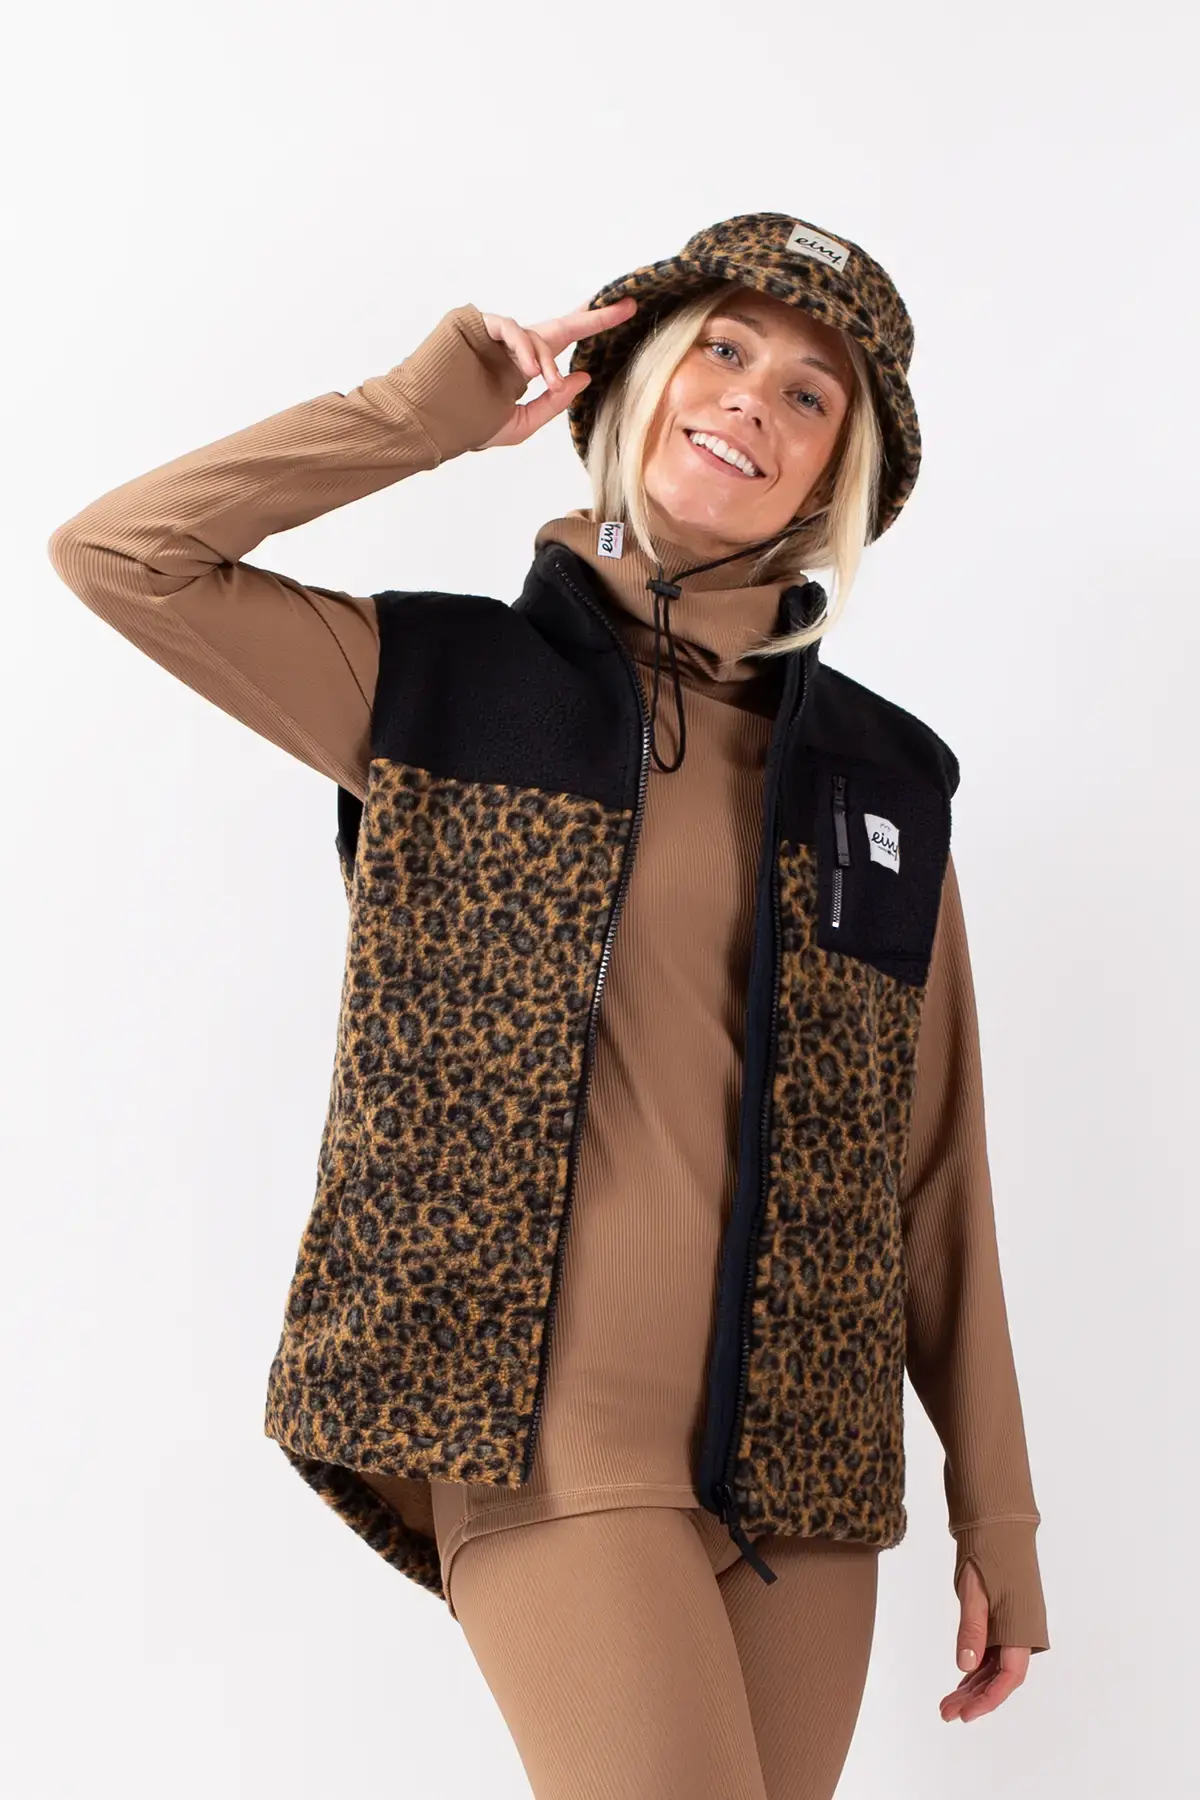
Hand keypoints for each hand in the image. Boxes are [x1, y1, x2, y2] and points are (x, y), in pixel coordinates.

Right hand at [475, 296, 637, 450]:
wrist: (429, 424)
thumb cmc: (468, 426)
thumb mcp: (521, 423)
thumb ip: (553, 402)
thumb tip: (583, 376)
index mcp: (523, 367)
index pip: (563, 344)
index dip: (593, 327)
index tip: (628, 313)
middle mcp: (513, 347)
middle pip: (560, 326)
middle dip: (594, 317)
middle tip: (625, 309)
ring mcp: (494, 333)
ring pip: (535, 335)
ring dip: (544, 359)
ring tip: (543, 381)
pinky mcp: (475, 322)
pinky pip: (509, 328)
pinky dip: (522, 347)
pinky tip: (528, 369)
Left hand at [939, 1558, 1030, 1721]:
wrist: (998, 1524)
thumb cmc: (989, 1553)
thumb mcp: (975, 1591)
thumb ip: (972, 1628)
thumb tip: (964, 1666)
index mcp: (1021, 1628)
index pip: (1009, 1676)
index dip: (988, 1699)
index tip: (965, 1715)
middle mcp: (1021, 1632)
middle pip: (999, 1677)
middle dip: (974, 1698)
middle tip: (946, 1713)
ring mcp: (1013, 1627)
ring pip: (994, 1666)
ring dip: (973, 1685)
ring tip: (947, 1703)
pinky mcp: (1004, 1619)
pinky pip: (991, 1651)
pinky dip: (975, 1666)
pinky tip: (961, 1679)